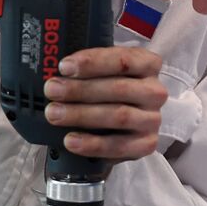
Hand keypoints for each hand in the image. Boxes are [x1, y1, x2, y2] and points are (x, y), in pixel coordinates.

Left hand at [41, 47, 167, 160]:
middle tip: (52, 90)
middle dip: (81, 89)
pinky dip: (92, 144)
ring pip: (119, 115)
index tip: (64, 66)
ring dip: (82, 115)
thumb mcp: (101, 72)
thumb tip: (52, 70)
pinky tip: (70, 140)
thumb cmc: (106, 89)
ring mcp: (152, 119)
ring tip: (54, 114)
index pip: (124, 59)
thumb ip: (85, 69)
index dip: (93, 62)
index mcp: (147, 64)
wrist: (121, 124)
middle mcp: (154, 91)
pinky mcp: (146, 144)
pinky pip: (119, 146)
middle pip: (119, 88)